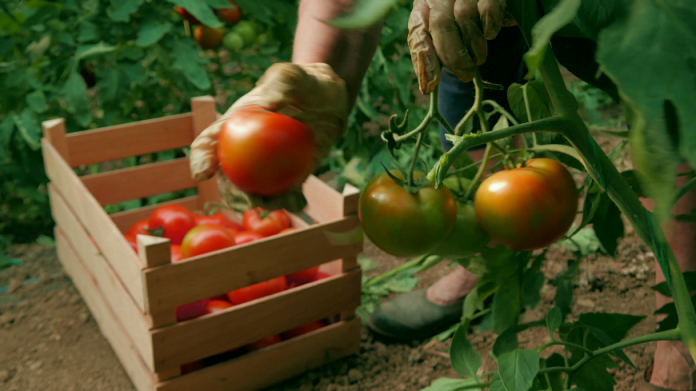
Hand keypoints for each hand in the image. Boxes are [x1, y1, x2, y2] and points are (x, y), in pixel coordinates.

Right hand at [189, 63, 347, 211]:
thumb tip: (266, 105)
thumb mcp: (292, 75)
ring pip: (254, 193)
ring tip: (283, 200)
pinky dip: (291, 201)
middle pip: (227, 180)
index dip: (200, 160)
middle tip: (251, 199)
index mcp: (232, 128)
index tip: (203, 173)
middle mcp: (243, 152)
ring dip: (264, 204)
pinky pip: (284, 193)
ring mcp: (265, 167)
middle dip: (232, 196)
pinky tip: (301, 201)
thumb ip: (280, 83)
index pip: (207, 144)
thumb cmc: (303, 82)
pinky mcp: (289, 176)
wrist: (329, 98)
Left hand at [408, 0, 516, 93]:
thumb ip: (431, 58)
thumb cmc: (459, 27)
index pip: (418, 33)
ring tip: (479, 60)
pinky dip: (490, 24)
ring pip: (464, 16)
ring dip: (474, 45)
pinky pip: (487, 8)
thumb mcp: (441, 39)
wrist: (487, 4)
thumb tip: (427, 87)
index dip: (425, 60)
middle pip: (441, 24)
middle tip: (466, 75)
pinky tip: (490, 36)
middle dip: (453, 56)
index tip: (429, 86)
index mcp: (424, 8)